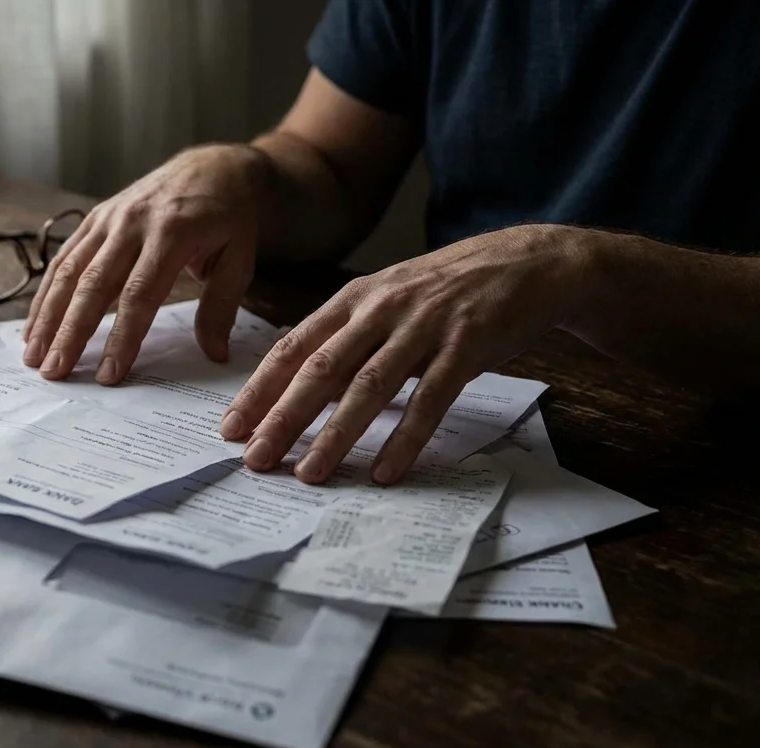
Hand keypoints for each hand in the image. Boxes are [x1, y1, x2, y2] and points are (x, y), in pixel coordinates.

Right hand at [21, 144, 266, 382]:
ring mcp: (108, 218)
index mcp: (172, 233)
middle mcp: (132, 222)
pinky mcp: (94, 219)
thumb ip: (221, 304)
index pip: (140, 293)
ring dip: (47, 315)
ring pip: (69, 271)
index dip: (123, 336)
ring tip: (32, 356)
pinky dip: (46, 293)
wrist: (212, 167)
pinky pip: (63, 258)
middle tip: (55, 372)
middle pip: (93, 284)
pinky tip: (34, 324)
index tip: (110, 373)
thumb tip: (213, 352)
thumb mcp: (240, 257)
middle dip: (71, 332)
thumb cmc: (228, 217)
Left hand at [219, 224, 593, 483]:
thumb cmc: (448, 292)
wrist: (528, 262)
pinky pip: (431, 398)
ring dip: (336, 435)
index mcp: (355, 299)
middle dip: (283, 418)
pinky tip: (385, 470)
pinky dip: (406, 437)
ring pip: (369, 386)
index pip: (294, 347)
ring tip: (310, 474)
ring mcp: (425, 325)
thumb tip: (303, 393)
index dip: (260, 388)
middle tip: (255, 459)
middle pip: (321, 369)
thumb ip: (348, 340)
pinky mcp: (467, 345)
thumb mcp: (389, 302)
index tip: (231, 427)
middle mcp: (382, 308)